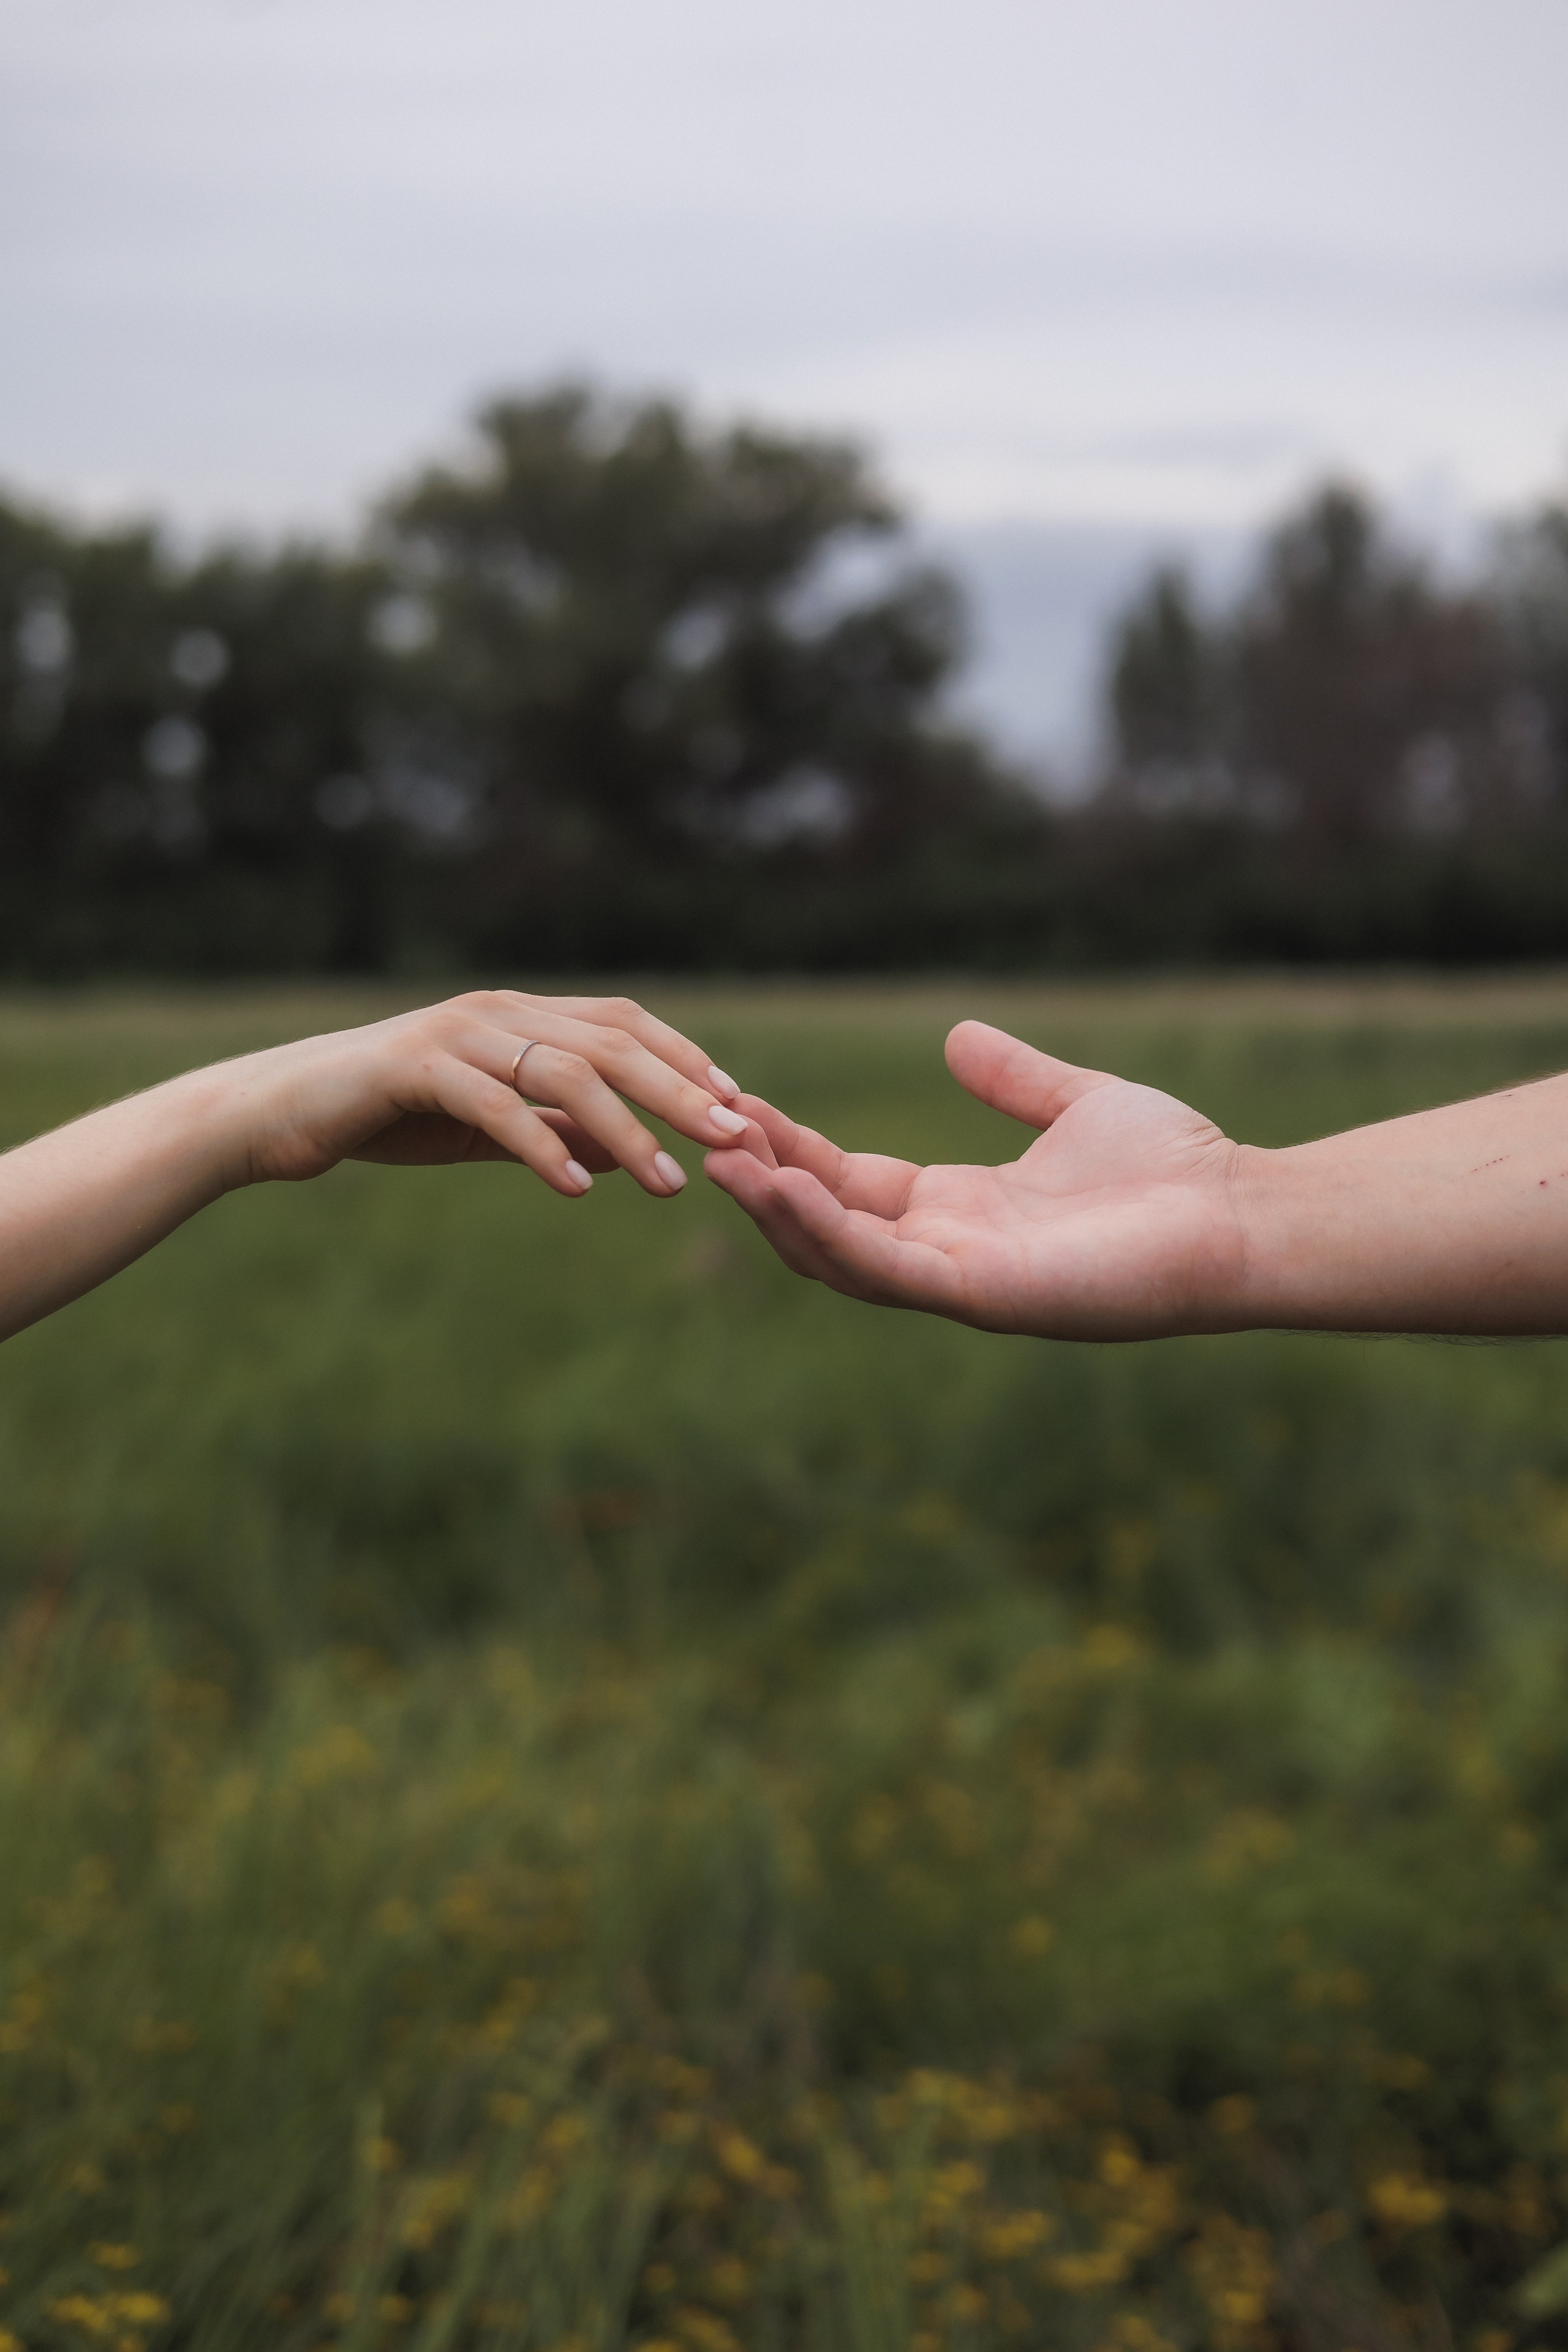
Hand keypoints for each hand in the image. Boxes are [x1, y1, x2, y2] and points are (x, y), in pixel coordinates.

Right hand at [232, 990, 768, 1197]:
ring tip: (667, 1182)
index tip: (737, 1105)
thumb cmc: (388, 1116)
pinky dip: (539, 1145)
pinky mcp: (415, 1067)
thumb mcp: (489, 1128)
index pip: (623, 1023)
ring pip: (564, 1071)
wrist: (280, 1111)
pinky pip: (494, 1105)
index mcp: (519, 1016)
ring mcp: (456, 1034)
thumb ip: (559, 1132)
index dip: (685, 1058)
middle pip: (611, 1042)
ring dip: (625, 1129)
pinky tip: (575, 1187)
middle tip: (732, 1137)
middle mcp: (496, 1011)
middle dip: (679, 1091)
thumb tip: (636, 1154)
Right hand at [703, 1019, 1250, 1338]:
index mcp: (963, 1210)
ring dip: (778, 1211)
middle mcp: (952, 1252)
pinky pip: (887, 1269)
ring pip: (840, 1256)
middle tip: (709, 1133)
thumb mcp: (1076, 1104)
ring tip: (724, 1160)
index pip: (852, 1183)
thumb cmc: (1177, 1167)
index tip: (741, 1103)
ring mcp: (964, 1281)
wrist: (1243, 1212)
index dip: (794, 1148)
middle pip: (828, 1224)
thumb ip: (1013, 1079)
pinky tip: (786, 1187)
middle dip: (766, 1181)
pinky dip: (831, 1232)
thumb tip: (955, 1037)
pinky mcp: (985, 1295)